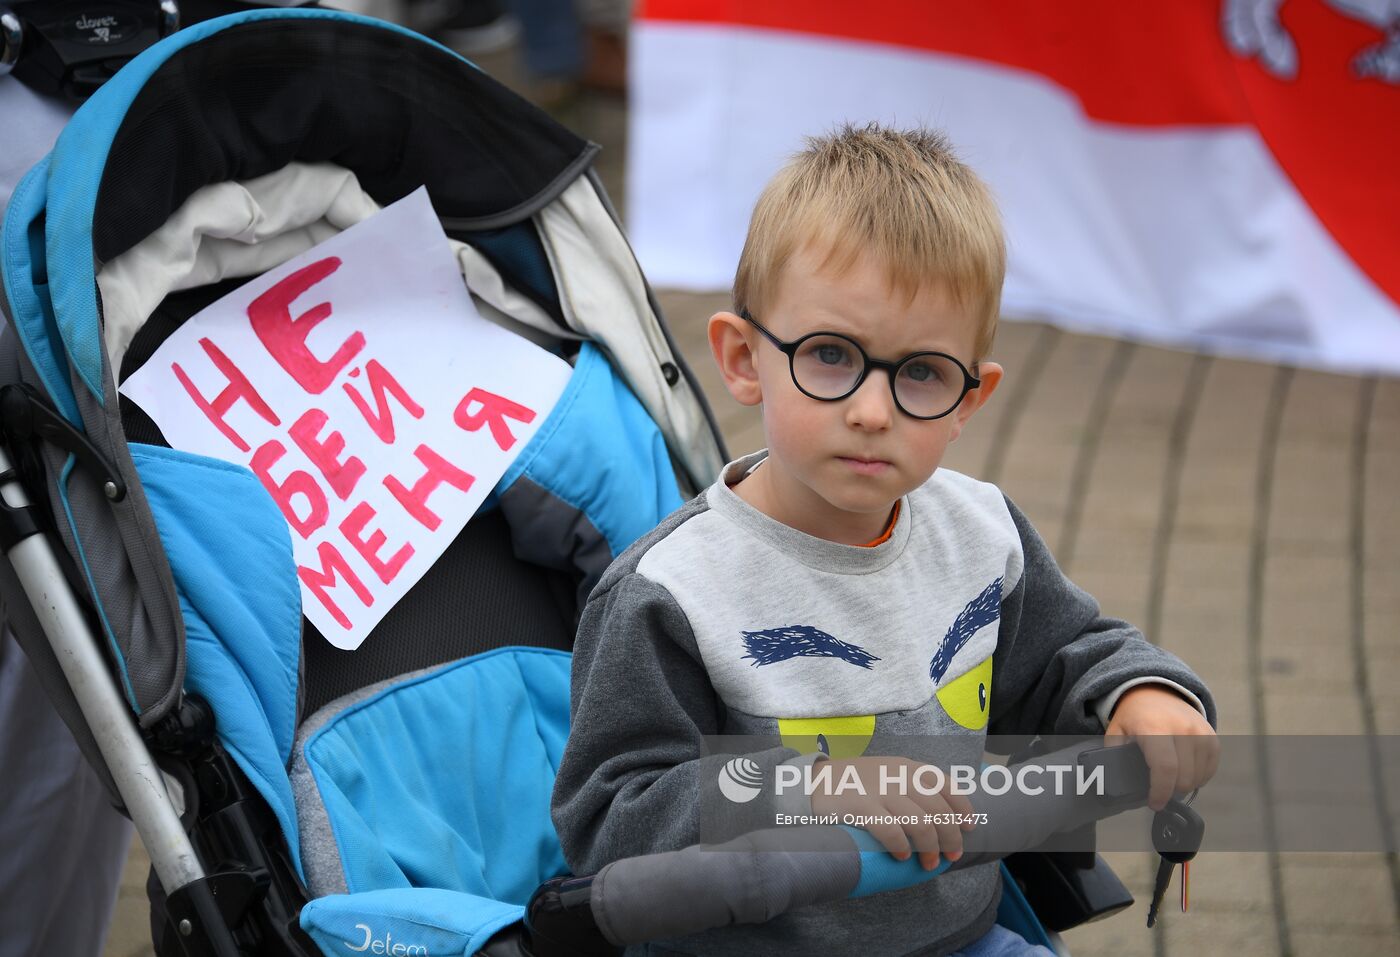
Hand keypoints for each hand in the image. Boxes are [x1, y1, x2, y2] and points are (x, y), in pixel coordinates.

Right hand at [810, 756, 977, 870]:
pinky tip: (902, 857)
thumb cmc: (855, 784)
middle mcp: (898, 776)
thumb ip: (912, 786)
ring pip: (921, 824)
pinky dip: (902, 847)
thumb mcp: (887, 773)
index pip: (947, 786)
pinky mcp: (861, 807)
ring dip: (929, 848)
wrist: (814, 782)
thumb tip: (944, 817)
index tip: (968, 828)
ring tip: (928, 863)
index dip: (963, 809)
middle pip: (938, 811)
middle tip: (950, 856)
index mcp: (907, 767)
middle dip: (950, 837)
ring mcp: (880, 791)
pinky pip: (891, 831)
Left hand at [1105, 685, 1218, 810]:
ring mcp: (1201, 732)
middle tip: (1158, 789)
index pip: (1165, 768)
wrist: (1156, 692)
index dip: (1161, 792)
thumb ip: (1115, 757)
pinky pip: (1210, 769)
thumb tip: (1117, 785)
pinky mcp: (1212, 737)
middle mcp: (1182, 729)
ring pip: (1198, 777)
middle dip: (1170, 791)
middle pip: (1184, 777)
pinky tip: (1183, 772)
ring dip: (1184, 784)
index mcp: (1155, 728)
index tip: (1155, 803)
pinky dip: (1198, 777)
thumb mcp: (1116, 733)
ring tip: (1169, 778)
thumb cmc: (1134, 717)